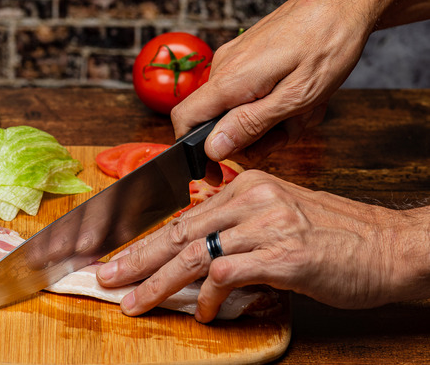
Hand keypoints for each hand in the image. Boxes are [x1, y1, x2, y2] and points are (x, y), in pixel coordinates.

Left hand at [96, 170, 429, 321]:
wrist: (391, 247)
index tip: (120, 255)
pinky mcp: (282, 254)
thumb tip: (196, 261)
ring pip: (194, 253)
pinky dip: (208, 297)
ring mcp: (266, 224)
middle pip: (179, 230)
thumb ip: (236, 233)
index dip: (147, 238)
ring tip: (135, 303)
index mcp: (247, 186)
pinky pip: (226, 274)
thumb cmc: (336, 239)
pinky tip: (202, 313)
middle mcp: (252, 198)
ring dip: (159, 283)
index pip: (183, 214)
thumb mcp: (279, 220)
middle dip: (137, 257)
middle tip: (107, 276)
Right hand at [171, 0, 376, 164]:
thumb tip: (212, 148)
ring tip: (305, 107)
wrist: (344, 2)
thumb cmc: (328, 45)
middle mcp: (224, 67)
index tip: (213, 171)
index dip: (193, 152)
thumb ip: (250, 124)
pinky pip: (249, 91)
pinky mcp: (247, 55)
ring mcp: (235, 59)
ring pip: (238, 107)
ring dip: (272, 119)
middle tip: (290, 132)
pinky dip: (275, 101)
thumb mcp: (296, 97)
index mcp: (230, 80)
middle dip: (253, 136)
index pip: (184, 120)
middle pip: (217, 121)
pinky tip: (301, 93)